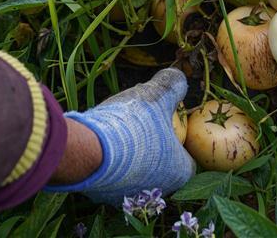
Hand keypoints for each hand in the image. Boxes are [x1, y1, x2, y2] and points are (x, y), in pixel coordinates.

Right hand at [45, 69, 193, 204]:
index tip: (166, 123)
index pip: (187, 159)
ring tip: (118, 129)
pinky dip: (107, 158)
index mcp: (178, 173)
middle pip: (160, 166)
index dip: (178, 139)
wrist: (89, 150)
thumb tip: (178, 79)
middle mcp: (156, 191)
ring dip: (127, 152)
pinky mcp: (101, 194)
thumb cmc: (133, 125)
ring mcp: (127, 196)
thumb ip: (173, 85)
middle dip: (152, 146)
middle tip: (141, 125)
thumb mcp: (158, 95)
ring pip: (133, 171)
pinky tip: (100, 140)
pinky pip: (109, 174)